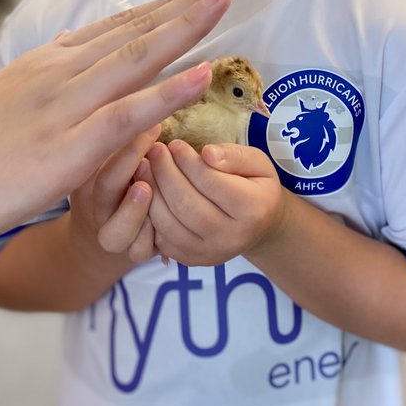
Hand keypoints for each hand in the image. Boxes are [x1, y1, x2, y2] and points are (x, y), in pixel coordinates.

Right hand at [0, 0, 242, 274]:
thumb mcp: (10, 95)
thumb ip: (48, 71)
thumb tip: (73, 39)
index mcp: (51, 62)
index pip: (121, 25)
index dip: (169, 6)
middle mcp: (61, 73)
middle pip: (137, 30)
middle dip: (191, 3)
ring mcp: (63, 107)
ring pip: (137, 58)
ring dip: (187, 27)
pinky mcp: (65, 149)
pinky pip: (125, 115)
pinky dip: (167, 92)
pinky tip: (201, 74)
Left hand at [146, 141, 287, 266]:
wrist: (260, 226)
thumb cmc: (256, 186)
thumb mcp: (258, 163)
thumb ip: (234, 155)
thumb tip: (206, 153)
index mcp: (253, 209)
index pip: (211, 182)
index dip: (188, 161)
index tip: (175, 144)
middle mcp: (231, 236)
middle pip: (186, 204)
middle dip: (165, 174)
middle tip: (154, 151)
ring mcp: (210, 253)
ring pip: (169, 224)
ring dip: (152, 193)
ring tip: (145, 167)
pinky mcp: (192, 261)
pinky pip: (162, 239)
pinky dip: (150, 215)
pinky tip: (148, 193)